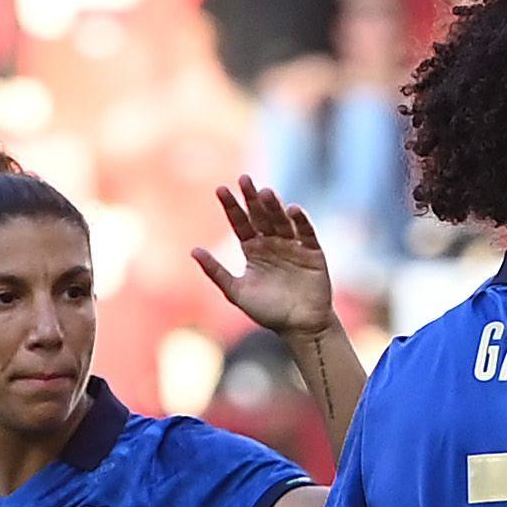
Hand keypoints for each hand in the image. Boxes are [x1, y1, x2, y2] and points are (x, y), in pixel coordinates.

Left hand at [189, 177, 335, 339]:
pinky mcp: (313, 253)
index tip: (221, 190)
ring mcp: (293, 247)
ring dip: (274, 206)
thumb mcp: (236, 292)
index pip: (240, 223)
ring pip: (281, 221)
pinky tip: (293, 209)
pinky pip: (306, 234)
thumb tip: (193, 250)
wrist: (300, 327)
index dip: (231, 207)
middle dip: (252, 199)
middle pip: (260, 216)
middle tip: (244, 179)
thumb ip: (216, 272)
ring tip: (266, 192)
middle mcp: (272, 243)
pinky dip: (301, 221)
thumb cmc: (267, 311)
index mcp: (253, 250)